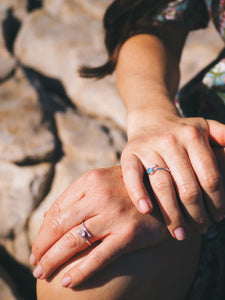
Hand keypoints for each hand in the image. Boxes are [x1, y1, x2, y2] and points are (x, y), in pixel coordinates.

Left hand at [30, 167, 168, 287]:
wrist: (167, 192)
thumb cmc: (130, 189)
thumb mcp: (104, 182)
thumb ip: (78, 197)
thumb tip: (48, 218)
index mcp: (91, 180)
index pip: (57, 210)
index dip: (42, 232)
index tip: (37, 247)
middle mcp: (101, 195)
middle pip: (60, 226)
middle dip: (42, 249)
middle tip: (35, 265)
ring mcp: (115, 214)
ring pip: (74, 241)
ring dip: (53, 260)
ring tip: (43, 273)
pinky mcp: (130, 234)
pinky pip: (99, 257)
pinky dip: (80, 271)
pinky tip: (67, 281)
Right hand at [121, 113, 224, 238]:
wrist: (151, 121)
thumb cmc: (183, 132)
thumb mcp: (206, 128)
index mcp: (193, 136)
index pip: (210, 177)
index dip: (217, 202)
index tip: (218, 216)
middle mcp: (170, 140)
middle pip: (188, 186)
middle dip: (197, 214)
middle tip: (202, 229)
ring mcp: (147, 147)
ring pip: (162, 186)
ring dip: (172, 215)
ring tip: (181, 234)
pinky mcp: (128, 154)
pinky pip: (132, 177)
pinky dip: (138, 194)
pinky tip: (146, 211)